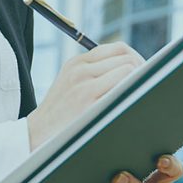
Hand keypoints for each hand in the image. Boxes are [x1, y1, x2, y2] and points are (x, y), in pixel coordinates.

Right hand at [27, 42, 144, 151]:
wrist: (36, 134)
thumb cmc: (59, 113)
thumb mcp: (70, 83)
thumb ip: (93, 72)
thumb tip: (129, 68)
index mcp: (77, 62)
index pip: (118, 48)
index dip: (135, 60)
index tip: (141, 76)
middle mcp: (80, 69)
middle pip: (126, 57)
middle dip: (141, 71)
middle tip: (146, 89)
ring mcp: (84, 84)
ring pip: (128, 69)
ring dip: (138, 82)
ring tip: (139, 98)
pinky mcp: (88, 101)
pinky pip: (123, 86)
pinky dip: (132, 93)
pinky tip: (132, 105)